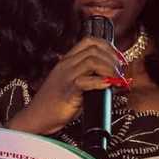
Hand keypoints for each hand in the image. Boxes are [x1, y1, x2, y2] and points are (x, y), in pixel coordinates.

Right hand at [7, 37, 127, 134]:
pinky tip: (107, 86)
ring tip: (116, 79)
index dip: (108, 46)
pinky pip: (85, 81)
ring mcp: (66, 77)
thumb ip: (88, 78)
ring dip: (110, 69)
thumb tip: (112, 79)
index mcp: (67, 61)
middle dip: (113, 58)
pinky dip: (100, 82)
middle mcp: (66, 65)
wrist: (36, 117)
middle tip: (121, 71)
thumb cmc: (54, 103)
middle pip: (94, 49)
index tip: (118, 58)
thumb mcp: (71, 84)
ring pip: (92, 61)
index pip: (89, 41)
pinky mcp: (67, 91)